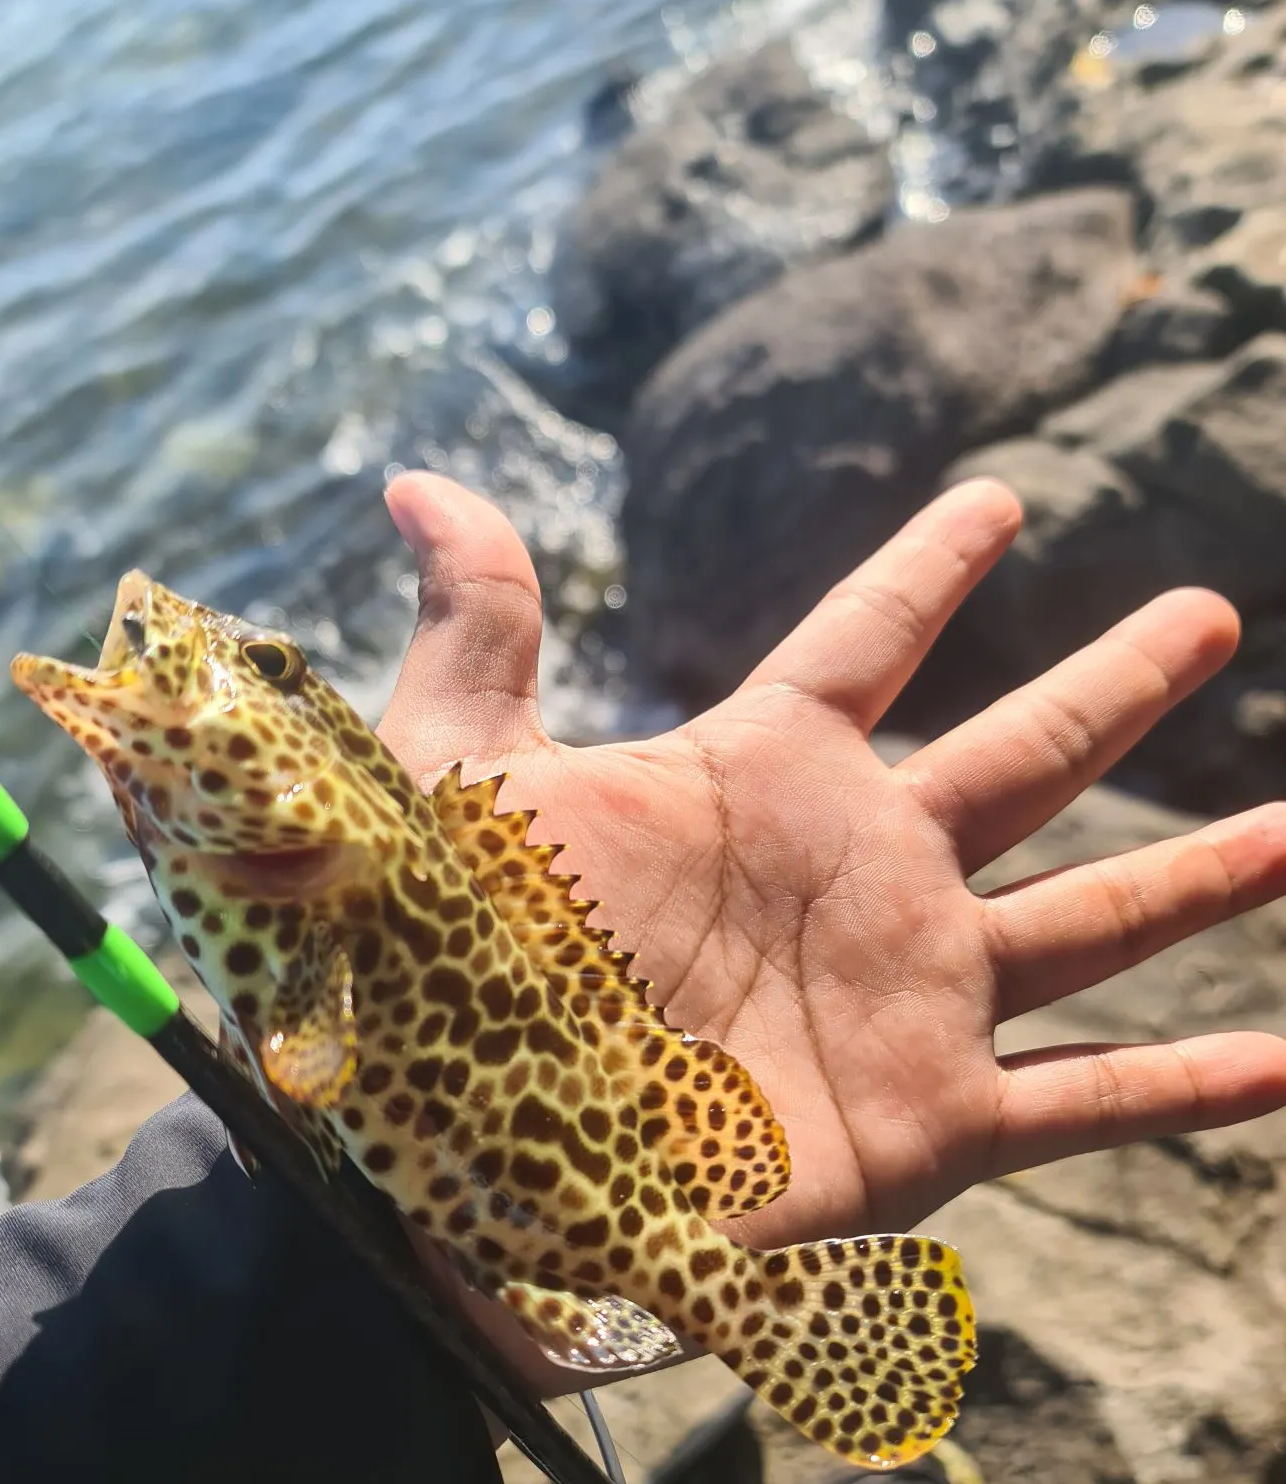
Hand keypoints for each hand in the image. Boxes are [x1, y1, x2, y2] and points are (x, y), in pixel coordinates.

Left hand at [374, 470, 1285, 1389]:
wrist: (456, 1147)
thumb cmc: (441, 952)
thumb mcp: (456, 767)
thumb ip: (477, 622)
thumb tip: (417, 477)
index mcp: (758, 773)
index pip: (866, 641)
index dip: (930, 570)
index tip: (998, 503)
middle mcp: (858, 869)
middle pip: (1023, 755)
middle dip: (1114, 686)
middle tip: (1208, 611)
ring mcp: (907, 991)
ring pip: (1093, 916)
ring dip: (1203, 872)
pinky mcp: (927, 1122)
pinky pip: (1090, 1100)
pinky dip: (1189, 1088)